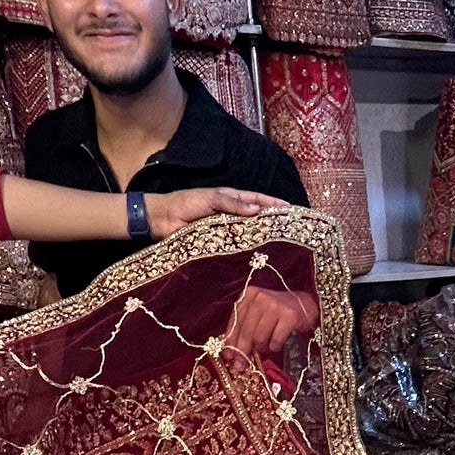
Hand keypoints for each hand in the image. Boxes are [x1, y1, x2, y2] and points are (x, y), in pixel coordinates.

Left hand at [144, 187, 286, 238]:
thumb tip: (257, 210)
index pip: (257, 200)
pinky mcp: (218, 246)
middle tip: (290, 231)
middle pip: (256, 220)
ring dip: (260, 240)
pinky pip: (235, 248)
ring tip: (280, 246)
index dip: (274, 203)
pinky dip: (245, 252)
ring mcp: (226, 231)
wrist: (163, 219)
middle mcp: (232, 216)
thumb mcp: (212, 197)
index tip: (290, 208)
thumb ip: (233, 203)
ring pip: (247, 235)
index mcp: (231, 200)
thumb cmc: (186, 202)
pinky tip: (257, 257)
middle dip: (272, 224)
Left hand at [220, 284, 320, 374]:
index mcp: (248, 295)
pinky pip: (275, 340)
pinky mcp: (289, 316)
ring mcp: (275, 306)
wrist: (305, 304)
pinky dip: (274, 347)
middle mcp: (260, 298)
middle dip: (242, 351)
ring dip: (262, 348)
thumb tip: (232, 352)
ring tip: (266, 347)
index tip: (228, 356)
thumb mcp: (258, 313)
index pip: (235, 322)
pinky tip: (275, 345)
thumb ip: (245, 327)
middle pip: (246, 331)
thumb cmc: (278, 312)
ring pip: (259, 337)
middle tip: (241, 365)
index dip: (231, 341)